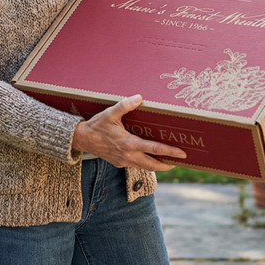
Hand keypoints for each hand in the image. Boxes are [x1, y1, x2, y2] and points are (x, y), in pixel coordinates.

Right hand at [71, 95, 187, 170]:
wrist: (82, 139)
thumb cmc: (97, 125)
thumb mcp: (110, 113)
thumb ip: (125, 105)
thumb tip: (139, 98)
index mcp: (128, 144)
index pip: (154, 149)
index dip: (169, 152)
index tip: (182, 153)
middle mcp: (128, 155)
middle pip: (153, 165)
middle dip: (167, 164)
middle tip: (179, 161)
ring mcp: (124, 161)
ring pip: (145, 167)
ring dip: (157, 165)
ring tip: (168, 160)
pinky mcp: (119, 163)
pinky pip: (136, 165)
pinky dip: (146, 163)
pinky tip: (149, 156)